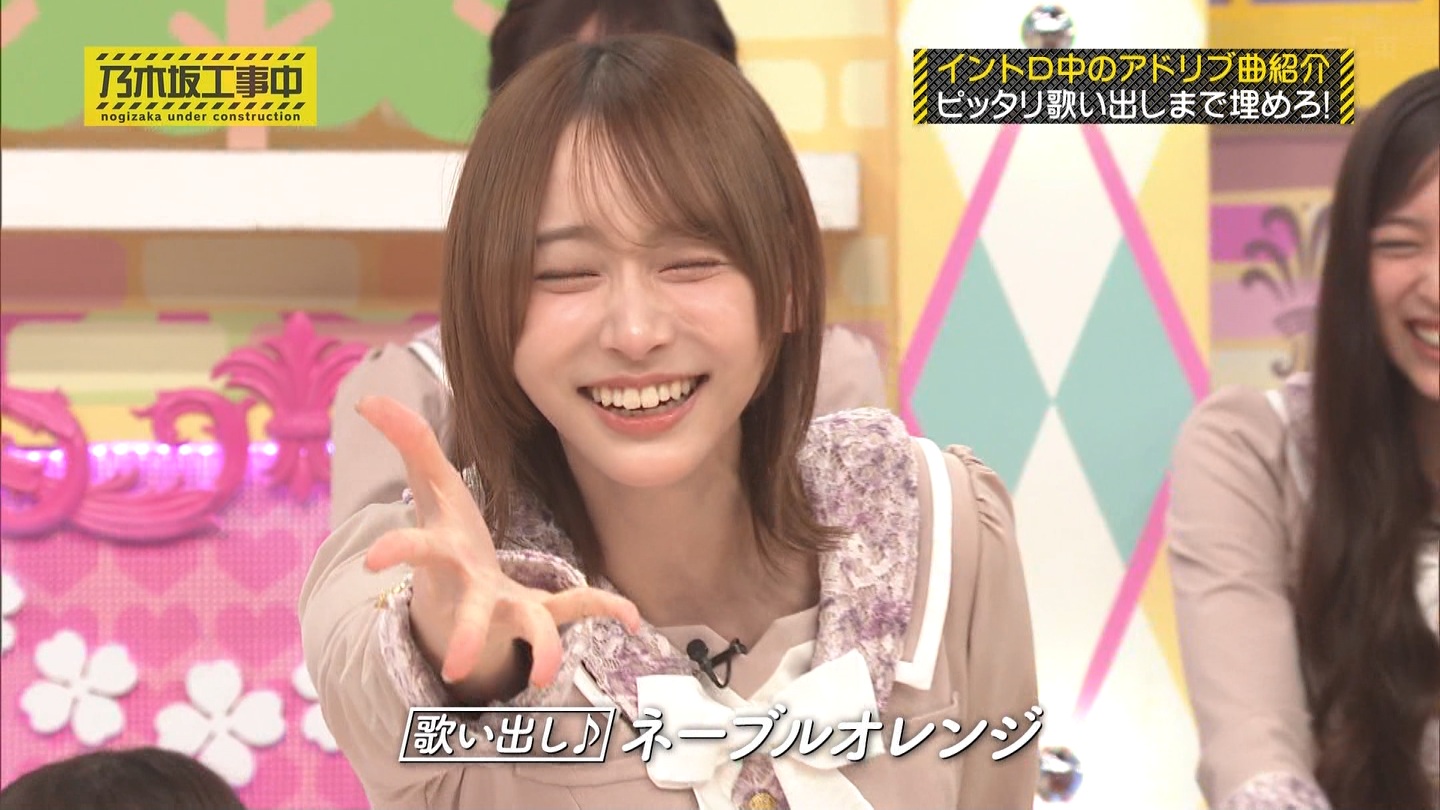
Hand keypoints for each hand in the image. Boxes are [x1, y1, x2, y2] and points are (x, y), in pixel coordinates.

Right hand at [355, 396, 639, 695]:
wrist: (456, 599)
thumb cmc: (445, 533)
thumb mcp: (430, 484)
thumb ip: (408, 439)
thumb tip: (367, 397)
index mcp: (444, 554)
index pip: (416, 550)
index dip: (395, 550)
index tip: (375, 560)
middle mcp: (474, 590)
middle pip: (471, 615)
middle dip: (466, 637)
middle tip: (456, 667)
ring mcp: (509, 607)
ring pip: (529, 628)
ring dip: (540, 648)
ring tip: (545, 673)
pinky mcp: (539, 612)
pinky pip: (577, 609)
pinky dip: (608, 608)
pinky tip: (634, 616)